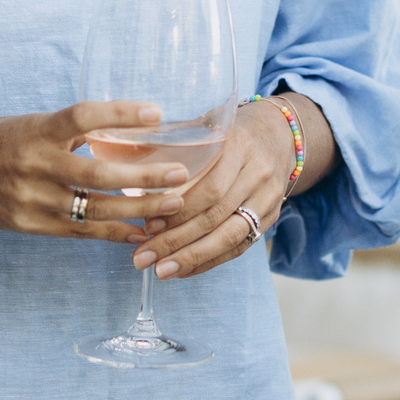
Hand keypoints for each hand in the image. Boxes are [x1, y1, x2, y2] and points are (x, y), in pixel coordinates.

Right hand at [0, 101, 188, 240]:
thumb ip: (74, 129)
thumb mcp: (33, 123)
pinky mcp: (33, 225)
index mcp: (37, 131)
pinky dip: (115, 232)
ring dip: (139, 208)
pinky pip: (82, 232)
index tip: (156, 113)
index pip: (82, 116)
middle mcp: (35, 165)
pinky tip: (142, 232)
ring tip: (174, 203)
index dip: (120, 113)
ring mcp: (34, 199)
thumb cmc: (0, 141)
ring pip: (95, 208)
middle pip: (97, 173)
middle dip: (144, 176)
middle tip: (180, 173)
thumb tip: (127, 127)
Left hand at [127, 100, 294, 282]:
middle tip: (143, 257)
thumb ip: (170, 142)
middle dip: (177, 241)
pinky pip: (240, 246)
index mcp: (239, 146)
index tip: (147, 226)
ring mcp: (268, 198)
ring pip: (230, 236)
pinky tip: (183, 270)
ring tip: (161, 271)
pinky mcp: (271, 217)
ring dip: (192, 258)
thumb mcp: (205, 127)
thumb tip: (120, 158)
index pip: (210, 186)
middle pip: (216, 216)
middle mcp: (258, 173)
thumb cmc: (230, 132)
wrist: (280, 135)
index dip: (178, 211)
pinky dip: (209, 261)